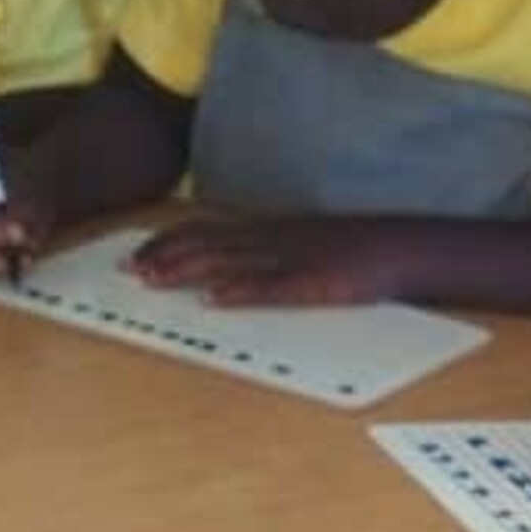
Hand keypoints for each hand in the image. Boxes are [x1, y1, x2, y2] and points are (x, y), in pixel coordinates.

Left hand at [130, 216, 400, 305]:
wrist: (403, 246)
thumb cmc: (358, 250)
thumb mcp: (308, 245)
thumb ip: (272, 253)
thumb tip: (234, 275)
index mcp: (269, 231)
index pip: (206, 231)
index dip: (167, 243)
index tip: (135, 256)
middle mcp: (271, 239)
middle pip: (206, 243)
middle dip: (163, 257)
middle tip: (127, 272)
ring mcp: (291, 258)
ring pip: (228, 261)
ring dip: (187, 271)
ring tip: (153, 282)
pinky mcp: (314, 282)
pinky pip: (271, 287)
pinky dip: (239, 292)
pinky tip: (213, 300)